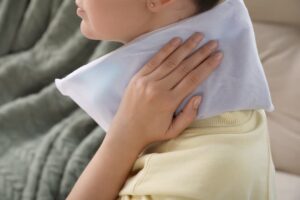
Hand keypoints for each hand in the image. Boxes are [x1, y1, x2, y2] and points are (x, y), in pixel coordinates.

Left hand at [107, 32, 222, 149]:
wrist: (125, 132)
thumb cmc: (152, 132)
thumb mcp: (174, 131)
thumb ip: (188, 114)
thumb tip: (199, 95)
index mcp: (169, 102)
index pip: (193, 79)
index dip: (207, 66)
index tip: (218, 55)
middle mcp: (158, 88)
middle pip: (184, 67)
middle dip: (201, 53)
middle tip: (213, 42)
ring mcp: (146, 80)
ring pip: (170, 60)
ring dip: (186, 46)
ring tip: (198, 35)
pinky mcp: (138, 77)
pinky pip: (154, 60)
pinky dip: (166, 49)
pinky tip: (177, 40)